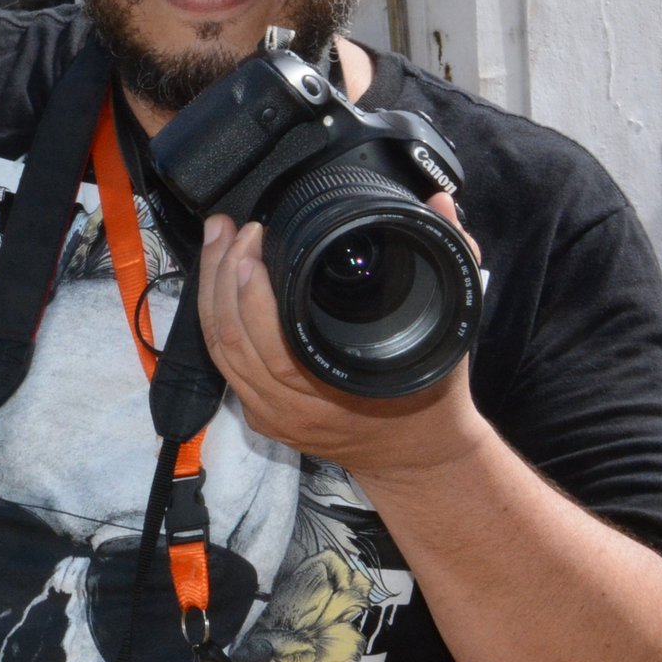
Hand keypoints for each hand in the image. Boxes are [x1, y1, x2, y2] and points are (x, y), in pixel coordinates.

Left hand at [196, 193, 490, 481]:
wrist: (420, 456)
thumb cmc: (432, 394)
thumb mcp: (450, 329)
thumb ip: (452, 261)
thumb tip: (439, 205)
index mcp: (338, 389)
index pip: (273, 344)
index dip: (251, 289)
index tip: (255, 239)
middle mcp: (296, 409)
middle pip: (231, 340)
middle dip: (221, 274)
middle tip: (229, 228)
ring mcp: (273, 415)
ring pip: (219, 352)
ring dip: (209, 291)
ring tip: (216, 241)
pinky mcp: (262, 416)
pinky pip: (223, 366)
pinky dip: (212, 319)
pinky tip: (214, 282)